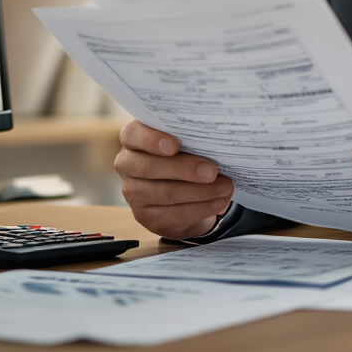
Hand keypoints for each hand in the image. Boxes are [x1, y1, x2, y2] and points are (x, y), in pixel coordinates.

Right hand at [114, 120, 233, 238]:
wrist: (178, 192)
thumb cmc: (182, 156)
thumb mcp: (183, 143)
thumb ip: (190, 139)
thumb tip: (216, 143)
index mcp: (133, 139)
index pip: (133, 134)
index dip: (152, 139)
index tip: (175, 145)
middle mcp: (127, 165)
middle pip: (150, 167)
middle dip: (185, 169)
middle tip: (212, 171)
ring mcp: (133, 193)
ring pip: (166, 193)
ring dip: (200, 192)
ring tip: (225, 187)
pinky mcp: (145, 216)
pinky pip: (175, 214)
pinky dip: (201, 208)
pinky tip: (219, 202)